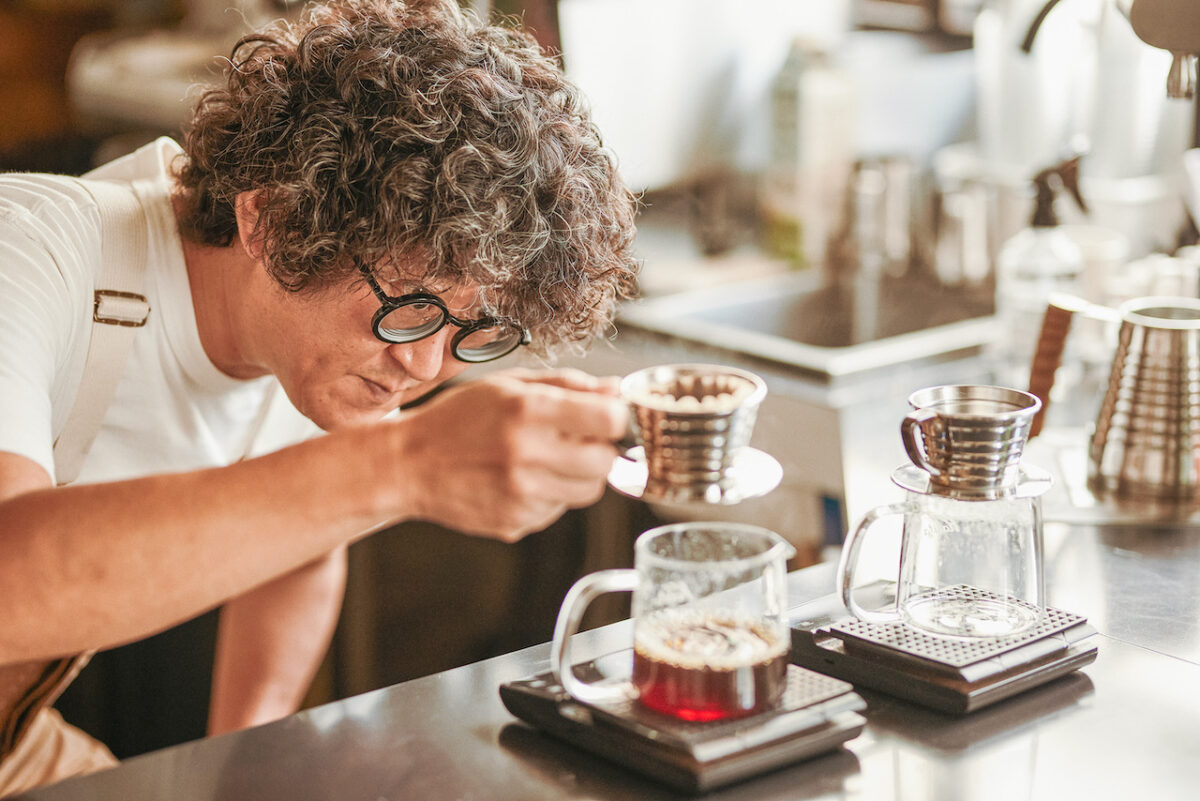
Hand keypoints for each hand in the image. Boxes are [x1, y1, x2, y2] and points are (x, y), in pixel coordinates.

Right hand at [386, 368, 627, 539]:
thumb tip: (616, 391)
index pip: (610, 420)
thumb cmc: (459, 418)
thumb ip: (569, 385)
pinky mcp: (516, 523)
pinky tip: (521, 479)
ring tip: (545, 458)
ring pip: (589, 491)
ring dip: (579, 474)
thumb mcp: (510, 385)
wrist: (409, 464)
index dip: (617, 418)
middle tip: (576, 440)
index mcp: (528, 411)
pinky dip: (551, 494)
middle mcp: (527, 455)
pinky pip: (558, 509)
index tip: (609, 417)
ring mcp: (522, 495)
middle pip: (606, 462)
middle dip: (600, 450)